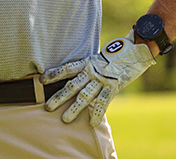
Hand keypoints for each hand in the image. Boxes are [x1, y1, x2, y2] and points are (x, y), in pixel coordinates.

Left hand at [41, 32, 155, 125]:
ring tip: (65, 119)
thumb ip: (86, 68)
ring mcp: (102, 80)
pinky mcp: (114, 87)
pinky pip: (103, 101)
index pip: (67, 69)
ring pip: (85, 96)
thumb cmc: (113, 56)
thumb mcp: (96, 59)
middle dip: (59, 97)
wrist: (133, 52)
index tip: (41, 80)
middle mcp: (92, 72)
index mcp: (86, 63)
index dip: (54, 74)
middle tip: (47, 107)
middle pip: (72, 86)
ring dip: (74, 108)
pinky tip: (91, 123)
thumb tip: (72, 77)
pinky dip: (97, 112)